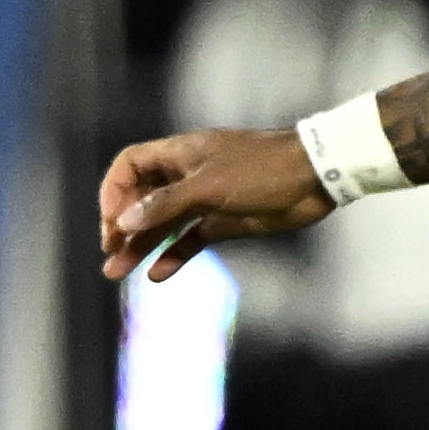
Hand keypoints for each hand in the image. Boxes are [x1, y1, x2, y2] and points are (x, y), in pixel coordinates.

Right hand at [98, 127, 332, 280]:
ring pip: (162, 224)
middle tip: (110, 253)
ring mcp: (205, 199)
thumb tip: (123, 222)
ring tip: (117, 272)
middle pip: (141, 199)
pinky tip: (158, 274)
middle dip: (121, 227)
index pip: (130, 167)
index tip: (112, 221)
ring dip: (140, 246)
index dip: (114, 192)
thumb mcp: (208, 185)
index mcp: (180, 155)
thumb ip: (165, 205)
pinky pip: (190, 239)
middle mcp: (186, 176)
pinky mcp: (224, 221)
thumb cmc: (262, 170)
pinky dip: (173, 255)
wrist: (318, 176)